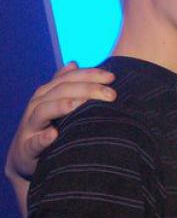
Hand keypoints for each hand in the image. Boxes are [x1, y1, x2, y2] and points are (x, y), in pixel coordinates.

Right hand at [5, 62, 115, 180]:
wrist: (24, 154)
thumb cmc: (46, 125)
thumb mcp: (54, 103)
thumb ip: (65, 84)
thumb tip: (73, 63)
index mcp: (48, 93)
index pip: (70, 78)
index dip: (90, 75)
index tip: (112, 77)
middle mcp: (37, 105)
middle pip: (61, 91)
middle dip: (87, 89)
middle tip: (111, 94)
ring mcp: (31, 125)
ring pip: (44, 110)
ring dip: (62, 106)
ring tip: (80, 105)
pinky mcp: (27, 147)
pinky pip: (34, 142)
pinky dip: (43, 138)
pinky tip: (54, 134)